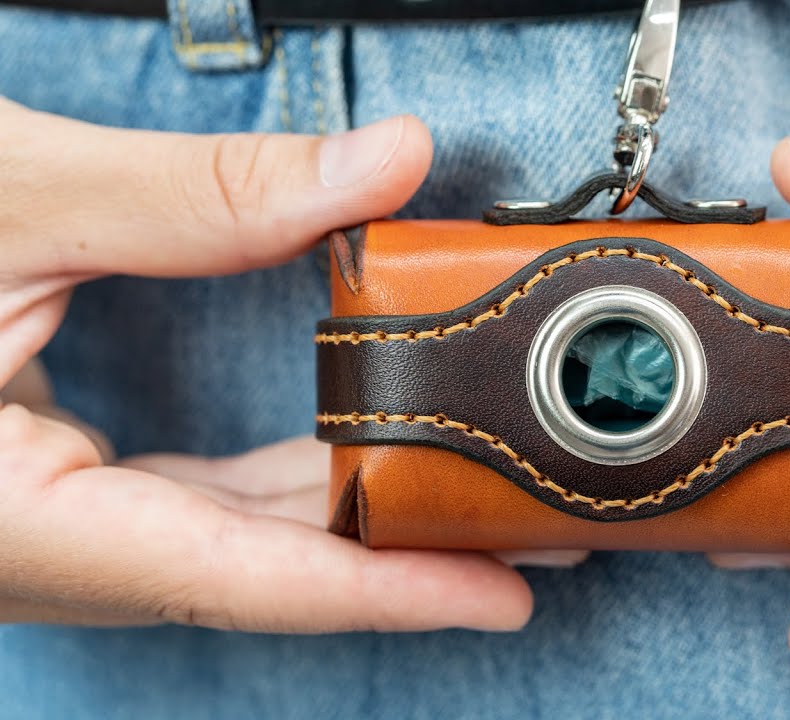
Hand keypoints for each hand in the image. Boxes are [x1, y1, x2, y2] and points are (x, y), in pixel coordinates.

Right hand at [0, 98, 541, 631]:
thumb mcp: (10, 200)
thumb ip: (210, 195)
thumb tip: (383, 163)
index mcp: (5, 525)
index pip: (238, 577)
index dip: (386, 593)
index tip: (505, 598)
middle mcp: (21, 555)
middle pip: (254, 569)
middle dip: (398, 549)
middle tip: (527, 523)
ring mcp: (27, 532)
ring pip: (221, 542)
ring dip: (346, 517)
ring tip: (465, 491)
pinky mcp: (32, 495)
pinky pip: (179, 509)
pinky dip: (273, 486)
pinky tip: (348, 456)